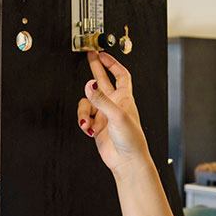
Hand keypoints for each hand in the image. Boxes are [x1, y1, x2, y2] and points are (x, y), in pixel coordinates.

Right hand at [77, 51, 149, 175]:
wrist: (127, 161)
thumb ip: (101, 99)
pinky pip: (85, 117)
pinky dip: (84, 122)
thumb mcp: (117, 116)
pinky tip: (90, 129)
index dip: (112, 63)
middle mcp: (114, 104)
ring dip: (84, 112)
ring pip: (88, 103)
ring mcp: (104, 114)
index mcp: (124, 98)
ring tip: (88, 122)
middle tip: (89, 55)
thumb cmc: (132, 140)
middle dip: (96, 68)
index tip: (103, 54)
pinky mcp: (97, 126)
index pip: (120, 74)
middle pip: (103, 80)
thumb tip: (89, 84)